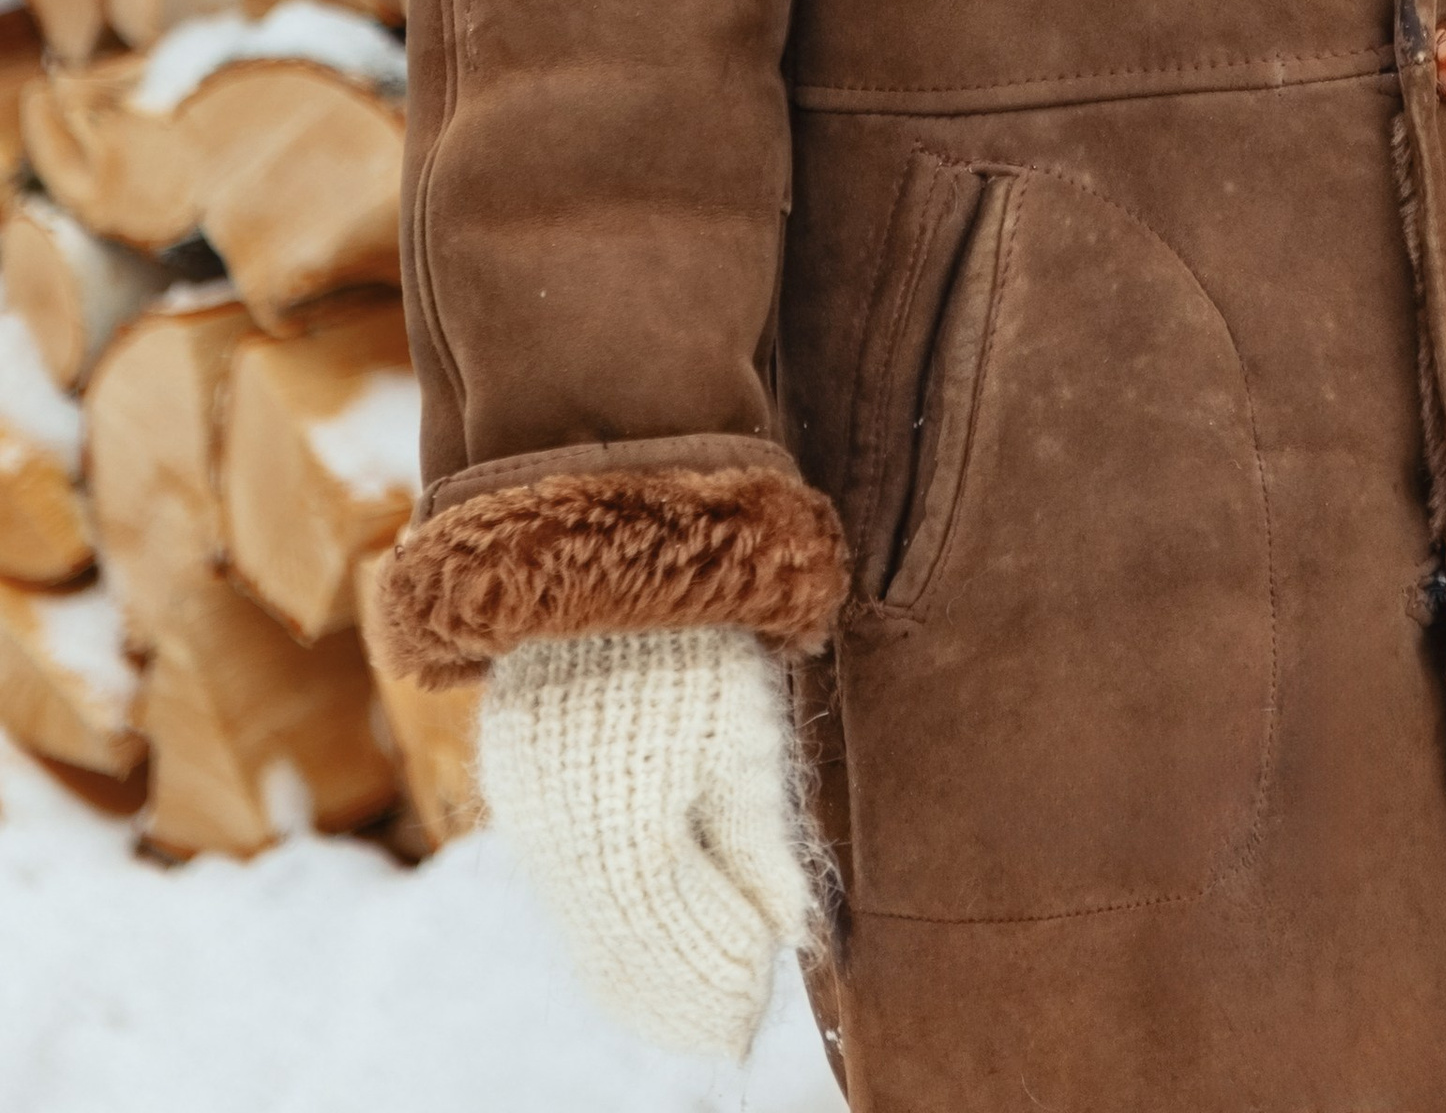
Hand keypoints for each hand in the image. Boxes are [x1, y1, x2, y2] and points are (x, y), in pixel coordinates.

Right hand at [475, 624, 819, 1057]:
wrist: (607, 549)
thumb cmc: (698, 637)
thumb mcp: (748, 738)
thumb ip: (763, 844)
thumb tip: (797, 931)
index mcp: (625, 815)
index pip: (673, 934)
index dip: (715, 978)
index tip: (746, 1017)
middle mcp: (560, 825)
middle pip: (621, 942)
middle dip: (676, 989)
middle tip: (724, 1027)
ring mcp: (529, 805)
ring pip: (583, 921)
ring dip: (632, 970)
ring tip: (686, 1005)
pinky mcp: (516, 780)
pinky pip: (561, 882)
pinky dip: (598, 927)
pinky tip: (628, 953)